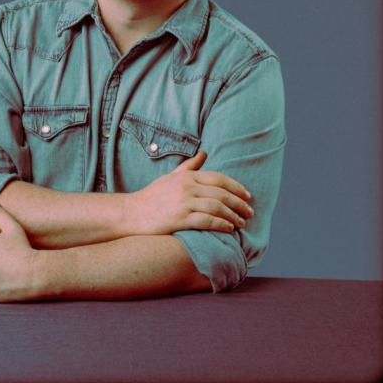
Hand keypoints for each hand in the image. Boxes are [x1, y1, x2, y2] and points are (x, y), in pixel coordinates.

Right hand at [128, 151, 253, 234]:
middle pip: (221, 193)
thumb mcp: (171, 177)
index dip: (236, 187)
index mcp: (187, 176)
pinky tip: (229, 229)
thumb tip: (204, 153)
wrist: (132, 213)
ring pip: (217, 207)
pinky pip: (207, 221)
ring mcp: (183, 203)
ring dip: (233, 215)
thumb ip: (189, 166)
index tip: (247, 195)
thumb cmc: (152, 196)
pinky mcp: (179, 219)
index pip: (218, 178)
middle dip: (239, 203)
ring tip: (241, 222)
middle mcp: (187, 187)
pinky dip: (221, 224)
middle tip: (250, 212)